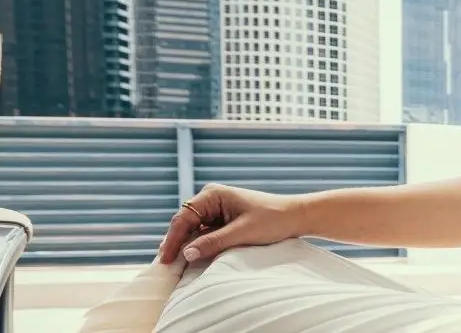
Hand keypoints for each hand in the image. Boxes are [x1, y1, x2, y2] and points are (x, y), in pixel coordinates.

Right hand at [157, 183, 306, 263]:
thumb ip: (215, 242)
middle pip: (184, 223)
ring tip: (173, 265)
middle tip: (164, 266)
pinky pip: (203, 234)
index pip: (184, 218)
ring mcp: (215, 210)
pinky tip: (190, 258)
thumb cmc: (273, 219)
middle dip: (174, 243)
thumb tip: (187, 253)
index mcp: (213, 195)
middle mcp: (211, 199)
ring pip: (192, 230)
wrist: (295, 216)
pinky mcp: (222, 221)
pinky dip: (196, 245)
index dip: (172, 239)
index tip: (166, 259)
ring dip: (184, 245)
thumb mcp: (243, 232)